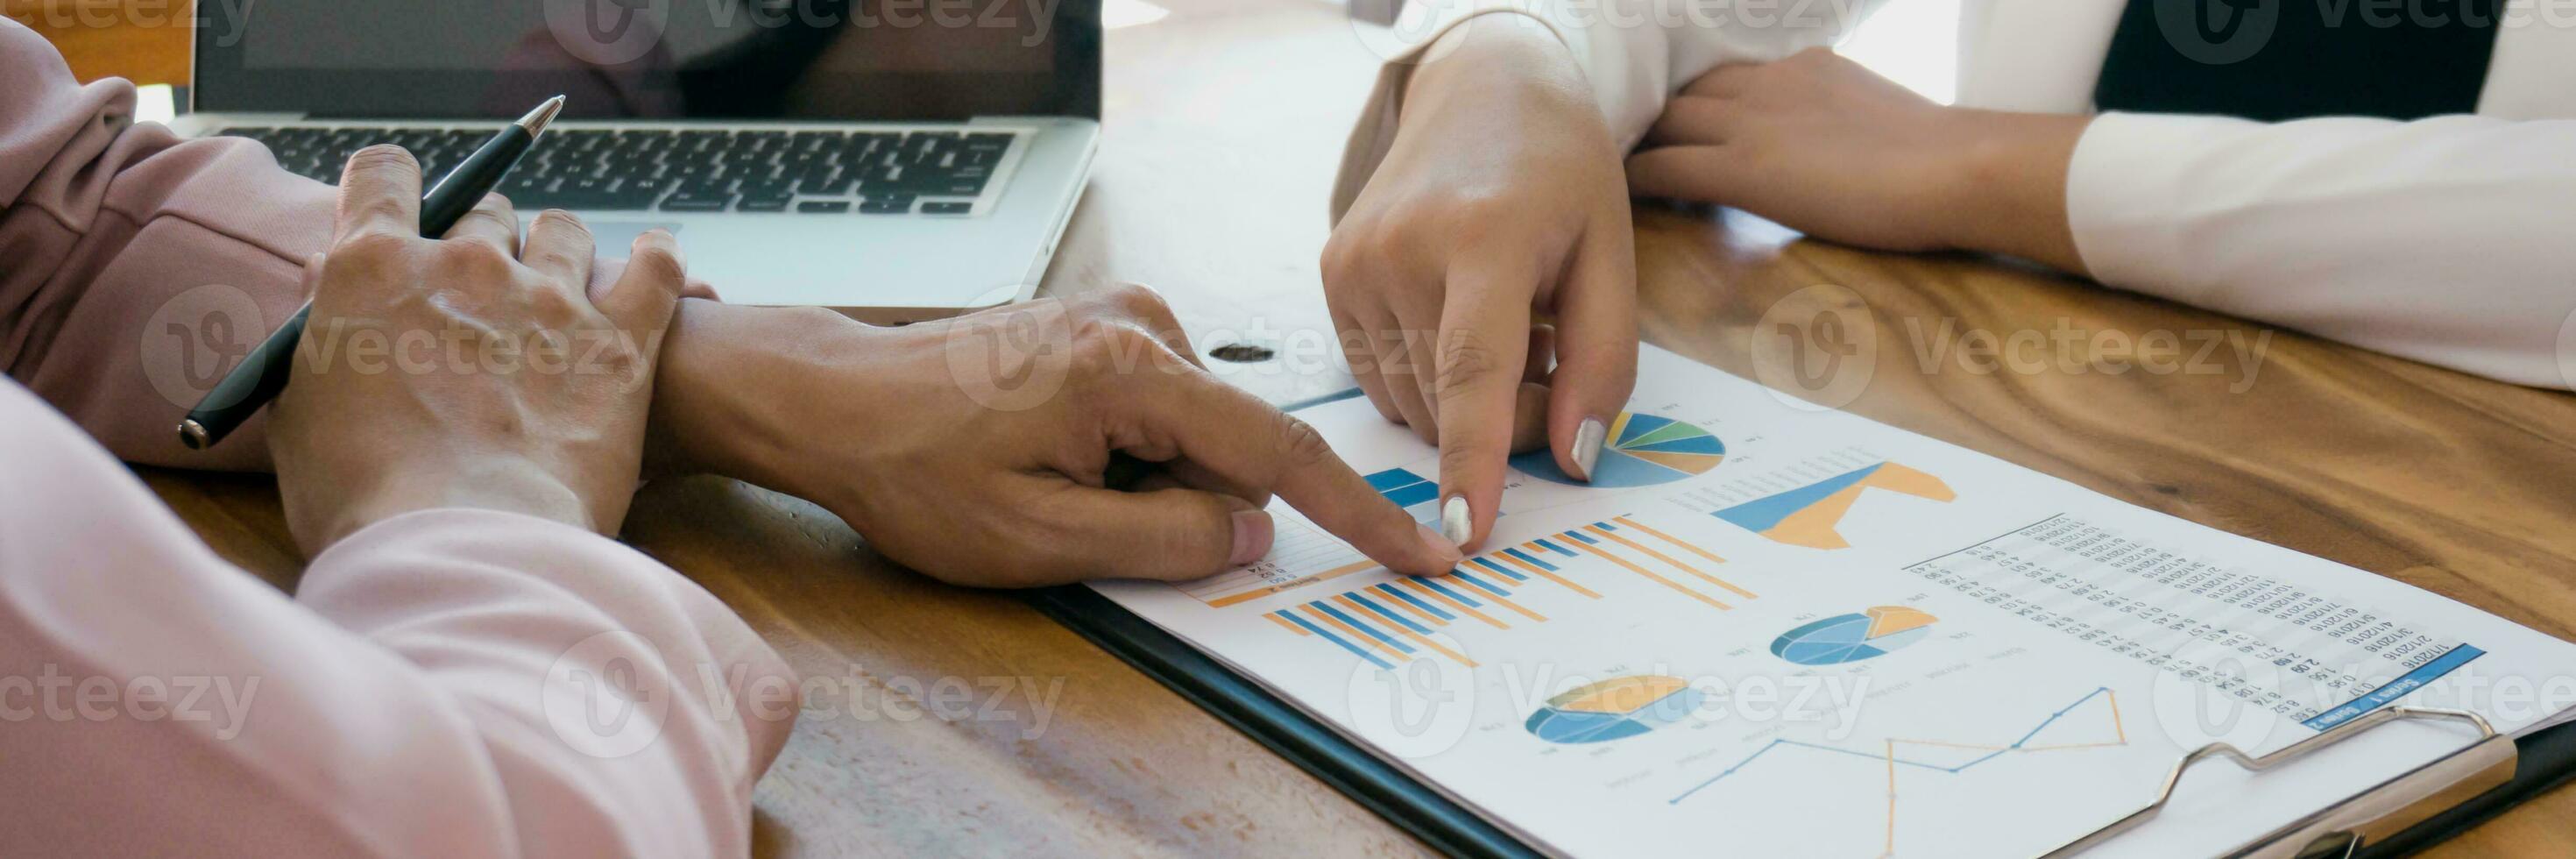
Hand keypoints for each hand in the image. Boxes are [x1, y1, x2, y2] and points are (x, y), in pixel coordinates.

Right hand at [268, 146, 687, 553]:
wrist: (463, 545)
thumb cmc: (365, 497)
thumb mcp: (303, 412)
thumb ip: (318, 334)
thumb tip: (325, 275)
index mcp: (374, 270)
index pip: (382, 177)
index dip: (389, 184)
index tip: (396, 203)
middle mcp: (465, 264)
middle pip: (482, 211)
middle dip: (480, 240)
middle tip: (478, 292)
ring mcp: (548, 299)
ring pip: (563, 233)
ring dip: (558, 253)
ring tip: (558, 294)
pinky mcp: (620, 343)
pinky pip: (656, 272)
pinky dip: (658, 261)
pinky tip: (656, 261)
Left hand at [649, 285, 1468, 586]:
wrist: (836, 402)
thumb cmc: (917, 468)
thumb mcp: (1042, 538)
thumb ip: (1164, 540)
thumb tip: (1251, 532)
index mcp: (1133, 371)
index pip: (1276, 451)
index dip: (1355, 513)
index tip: (1421, 551)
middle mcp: (1142, 324)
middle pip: (1227, 450)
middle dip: (1184, 504)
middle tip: (1080, 517)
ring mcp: (1122, 319)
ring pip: (1194, 438)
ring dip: (1147, 482)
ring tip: (1049, 480)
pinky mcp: (1104, 330)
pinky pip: (1159, 414)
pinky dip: (1128, 454)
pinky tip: (1051, 455)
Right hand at [1322, 23, 1636, 551]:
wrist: (1484, 90)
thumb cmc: (1560, 173)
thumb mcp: (1611, 254)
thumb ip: (1605, 361)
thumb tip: (1576, 461)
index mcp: (1481, 237)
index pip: (1473, 373)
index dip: (1472, 460)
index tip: (1465, 533)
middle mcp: (1401, 251)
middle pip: (1450, 403)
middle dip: (1511, 419)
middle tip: (1554, 361)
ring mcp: (1355, 264)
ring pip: (1412, 404)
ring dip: (1466, 402)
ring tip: (1507, 325)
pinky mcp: (1332, 275)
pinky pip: (1383, 377)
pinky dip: (1427, 375)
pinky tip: (1458, 317)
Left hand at [1625, 48, 2089, 271]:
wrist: (1960, 167)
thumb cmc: (1940, 158)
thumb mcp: (1875, 114)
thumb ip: (1837, 117)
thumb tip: (1831, 139)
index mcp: (1802, 66)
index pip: (1724, 74)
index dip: (1691, 97)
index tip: (1669, 118)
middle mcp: (1768, 81)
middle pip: (1682, 89)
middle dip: (1650, 111)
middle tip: (1619, 142)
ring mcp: (1752, 121)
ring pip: (1664, 120)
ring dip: (1632, 141)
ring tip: (1601, 169)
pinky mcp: (1745, 168)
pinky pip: (1666, 167)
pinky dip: (1635, 178)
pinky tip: (1613, 196)